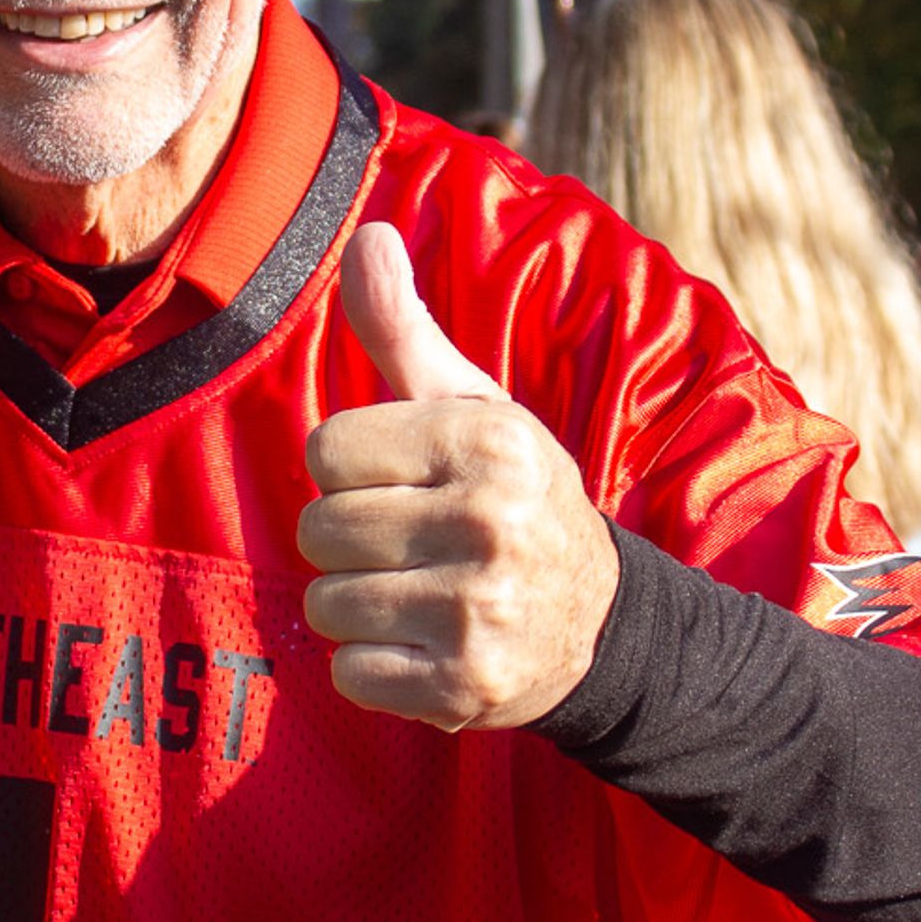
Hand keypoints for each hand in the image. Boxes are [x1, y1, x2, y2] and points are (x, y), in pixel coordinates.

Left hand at [298, 223, 620, 730]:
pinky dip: (372, 667)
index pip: (327, 449)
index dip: (350, 469)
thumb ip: (404, 328)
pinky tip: (422, 646)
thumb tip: (367, 235)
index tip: (400, 483)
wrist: (601, 623)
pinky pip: (350, 672)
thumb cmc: (511, 496)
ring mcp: (479, 610)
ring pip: (326, 602)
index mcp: (487, 442)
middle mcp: (489, 523)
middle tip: (406, 545)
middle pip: (319, 528)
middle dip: (347, 540)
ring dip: (355, 605)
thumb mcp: (473, 405)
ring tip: (414, 595)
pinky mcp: (465, 686)